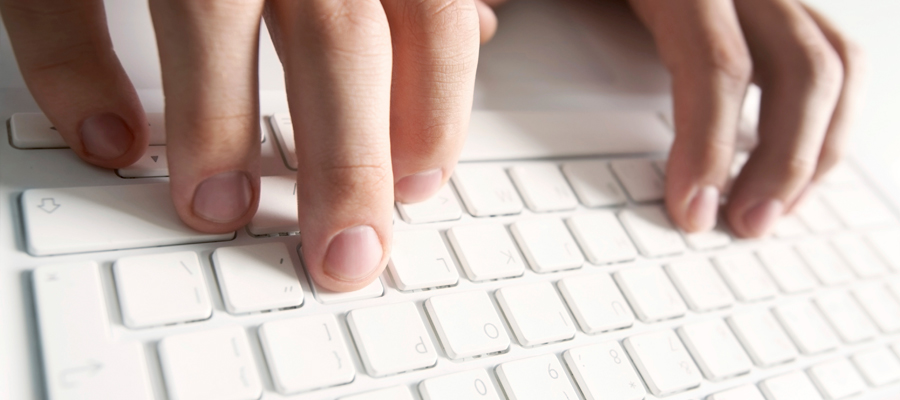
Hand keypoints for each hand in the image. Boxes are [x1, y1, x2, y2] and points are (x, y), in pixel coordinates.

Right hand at [0, 0, 500, 290]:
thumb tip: (478, 26)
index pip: (432, 17)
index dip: (435, 113)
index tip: (419, 185)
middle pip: (338, 35)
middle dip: (348, 159)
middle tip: (347, 252)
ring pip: (212, 11)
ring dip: (216, 126)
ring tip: (220, 210)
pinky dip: (78, 68)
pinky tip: (113, 140)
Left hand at [627, 0, 862, 236]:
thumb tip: (484, 26)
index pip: (715, 60)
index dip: (709, 143)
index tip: (691, 207)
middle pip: (798, 67)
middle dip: (782, 160)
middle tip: (741, 225)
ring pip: (833, 63)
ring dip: (817, 148)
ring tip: (772, 211)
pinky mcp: (774, 8)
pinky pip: (829, 57)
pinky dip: (825, 120)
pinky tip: (788, 167)